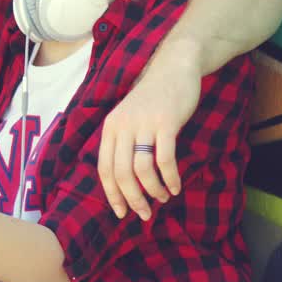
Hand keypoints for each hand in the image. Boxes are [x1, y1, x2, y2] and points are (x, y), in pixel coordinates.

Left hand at [98, 42, 201, 219]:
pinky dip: (170, 178)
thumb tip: (125, 181)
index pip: (105, 169)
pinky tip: (176, 186)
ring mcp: (144, 124)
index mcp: (110, 127)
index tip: (121, 213)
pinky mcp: (166, 123)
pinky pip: (165, 159)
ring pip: (142, 169)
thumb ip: (124, 143)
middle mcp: (123, 126)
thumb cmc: (153, 99)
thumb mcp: (129, 118)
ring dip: (153, 190)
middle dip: (132, 199)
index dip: (112, 194)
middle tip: (144, 213)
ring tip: (163, 198)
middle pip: (122, 173)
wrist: (174, 67)